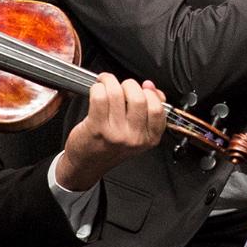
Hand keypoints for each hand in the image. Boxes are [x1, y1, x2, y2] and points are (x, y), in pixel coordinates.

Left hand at [59, 74, 166, 189]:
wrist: (88, 164)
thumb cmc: (110, 147)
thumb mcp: (137, 134)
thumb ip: (149, 111)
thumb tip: (151, 87)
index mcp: (148, 139)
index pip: (158, 109)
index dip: (151, 93)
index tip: (144, 87)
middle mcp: (133, 137)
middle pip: (138, 98)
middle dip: (129, 85)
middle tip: (122, 86)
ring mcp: (115, 133)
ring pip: (117, 93)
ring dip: (110, 82)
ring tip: (106, 83)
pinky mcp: (97, 127)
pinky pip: (99, 97)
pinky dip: (97, 88)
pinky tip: (97, 90)